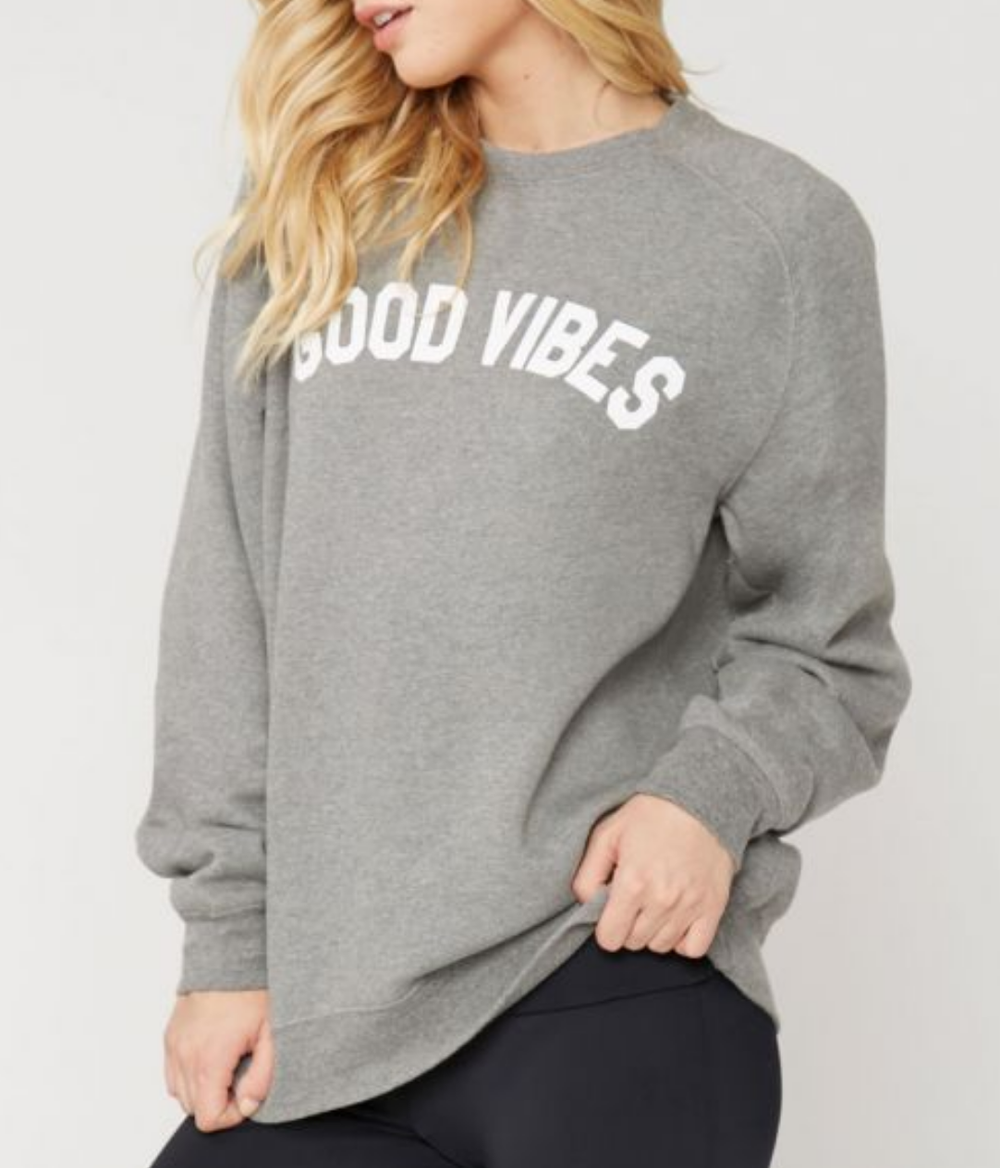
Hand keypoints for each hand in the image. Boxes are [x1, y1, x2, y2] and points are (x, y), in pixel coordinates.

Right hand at [164, 988, 272, 1131]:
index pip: (207, 1118)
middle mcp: (185, 1056)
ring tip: (228, 1065)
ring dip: (203, 1090)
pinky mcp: (169, 1037)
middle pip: (193, 1109)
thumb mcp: (270, 1034)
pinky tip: (211, 1057)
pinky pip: (173, 1074)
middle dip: (218, 1102)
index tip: (246, 1092)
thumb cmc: (252, 992)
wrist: (228, 957)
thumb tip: (248, 1106)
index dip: (230, 1115)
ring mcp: (174, 1046)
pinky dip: (189, 1076)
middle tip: (240, 1076)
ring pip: (180, 1094)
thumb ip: (262, 1076)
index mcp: (210, 1059)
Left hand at [571, 794, 736, 956]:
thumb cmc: (651, 816)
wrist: (699, 802)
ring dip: (653, 931)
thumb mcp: (607, 835)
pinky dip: (682, 940)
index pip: (610, 938)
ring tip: (654, 903)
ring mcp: (690, 906)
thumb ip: (588, 874)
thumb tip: (587, 903)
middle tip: (633, 900)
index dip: (606, 927)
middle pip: (634, 943)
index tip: (611, 912)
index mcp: (633, 883)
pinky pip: (693, 948)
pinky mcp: (713, 907)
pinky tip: (675, 918)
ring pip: (661, 947)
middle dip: (628, 926)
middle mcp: (662, 900)